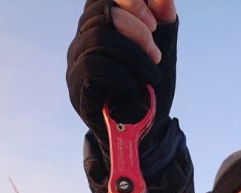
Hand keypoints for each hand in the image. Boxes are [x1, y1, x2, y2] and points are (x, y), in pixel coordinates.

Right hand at [67, 0, 177, 143]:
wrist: (144, 132)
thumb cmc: (150, 90)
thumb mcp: (162, 50)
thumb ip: (164, 22)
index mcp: (102, 24)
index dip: (132, 2)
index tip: (156, 25)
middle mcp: (84, 37)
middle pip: (101, 11)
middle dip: (136, 28)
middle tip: (155, 54)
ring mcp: (76, 60)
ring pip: (98, 35)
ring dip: (133, 53)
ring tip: (151, 73)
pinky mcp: (76, 85)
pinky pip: (93, 65)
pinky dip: (121, 74)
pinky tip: (134, 86)